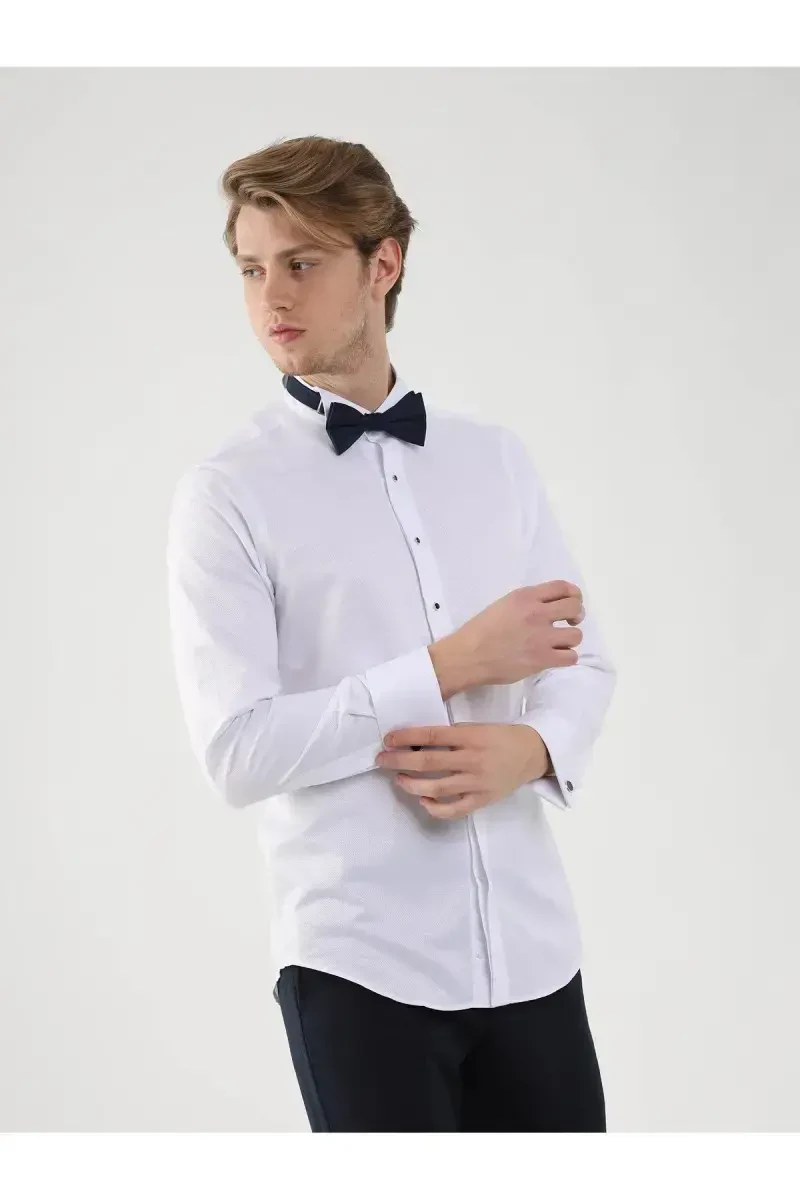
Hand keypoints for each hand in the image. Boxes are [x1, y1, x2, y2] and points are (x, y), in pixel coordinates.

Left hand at [374, 722, 550, 819]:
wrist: (531, 754)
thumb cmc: (499, 737)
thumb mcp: (476, 727)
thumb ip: (451, 735)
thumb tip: (416, 743)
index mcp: (471, 737)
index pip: (432, 737)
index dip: (406, 738)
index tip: (388, 739)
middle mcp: (473, 761)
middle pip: (428, 763)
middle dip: (400, 761)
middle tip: (382, 760)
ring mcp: (477, 783)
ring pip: (436, 788)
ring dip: (411, 784)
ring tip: (398, 779)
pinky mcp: (482, 800)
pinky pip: (453, 809)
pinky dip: (435, 807)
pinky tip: (422, 800)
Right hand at [447, 581, 584, 687]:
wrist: (468, 656)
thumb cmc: (480, 630)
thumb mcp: (503, 605)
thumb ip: (527, 603)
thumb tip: (548, 608)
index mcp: (525, 597)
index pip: (562, 587)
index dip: (573, 594)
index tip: (572, 602)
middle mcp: (537, 613)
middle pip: (574, 607)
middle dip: (576, 614)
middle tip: (568, 623)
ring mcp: (541, 637)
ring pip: (576, 635)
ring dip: (570, 639)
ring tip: (559, 643)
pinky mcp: (542, 659)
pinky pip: (571, 657)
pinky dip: (566, 657)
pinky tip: (557, 657)